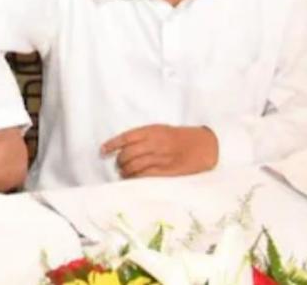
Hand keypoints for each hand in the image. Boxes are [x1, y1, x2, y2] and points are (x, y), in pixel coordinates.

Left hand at [101, 125, 218, 177]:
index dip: (111, 144)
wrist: (204, 145)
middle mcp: (155, 143)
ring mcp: (161, 157)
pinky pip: (146, 174)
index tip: (102, 150)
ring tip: (123, 172)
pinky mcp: (167, 170)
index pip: (125, 138)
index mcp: (151, 131)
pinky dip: (135, 177)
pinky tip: (132, 177)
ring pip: (135, 165)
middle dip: (119, 161)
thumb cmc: (180, 136)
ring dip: (125, 171)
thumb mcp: (160, 129)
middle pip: (128, 154)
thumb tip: (123, 145)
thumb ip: (143, 136)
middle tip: (118, 165)